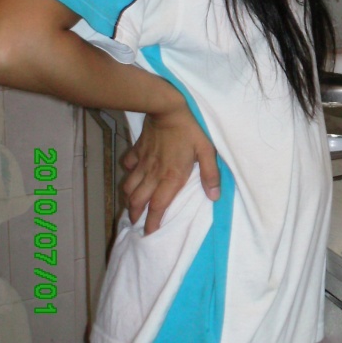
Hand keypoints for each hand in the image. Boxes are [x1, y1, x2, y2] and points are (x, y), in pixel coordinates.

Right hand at [121, 100, 219, 234]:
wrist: (167, 108)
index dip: (152, 223)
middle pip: (137, 200)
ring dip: (128, 199)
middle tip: (137, 222)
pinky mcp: (137, 150)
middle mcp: (153, 174)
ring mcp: (142, 163)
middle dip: (135, 215)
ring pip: (129, 186)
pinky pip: (127, 166)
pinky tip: (132, 174)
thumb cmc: (190, 130)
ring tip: (131, 205)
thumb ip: (211, 175)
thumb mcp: (207, 151)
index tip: (148, 234)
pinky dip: (127, 173)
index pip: (158, 206)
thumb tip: (214, 196)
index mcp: (170, 177)